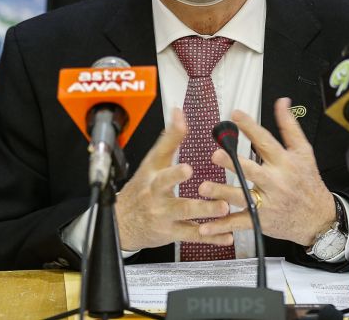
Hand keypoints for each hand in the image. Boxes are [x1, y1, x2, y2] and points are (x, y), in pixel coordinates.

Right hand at [115, 108, 232, 250]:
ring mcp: (162, 213)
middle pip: (164, 183)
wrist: (122, 223)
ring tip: (222, 207)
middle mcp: (155, 191)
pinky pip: (192, 235)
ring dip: (204, 210)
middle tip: (189, 170)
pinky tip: (226, 236)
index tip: (180, 123)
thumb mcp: (152, 163)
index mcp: (152, 172)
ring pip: (183, 211)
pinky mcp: (170, 232)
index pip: (159, 152)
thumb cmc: (141, 189)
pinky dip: (211, 237)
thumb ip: (170, 139)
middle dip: (175, 176)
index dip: (170, 138)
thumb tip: (178, 112)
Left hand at [197, 97, 335, 246]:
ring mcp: (267, 203)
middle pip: (253, 171)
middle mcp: (276, 182)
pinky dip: (222, 226)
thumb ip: (289, 126)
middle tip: (216, 154)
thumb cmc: (308, 182)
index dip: (250, 127)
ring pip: (242, 198)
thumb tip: (282, 102)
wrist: (319, 218)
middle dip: (234, 164)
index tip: (235, 114)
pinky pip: (239, 223)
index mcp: (285, 163)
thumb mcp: (303, 152)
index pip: (266, 142)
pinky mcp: (261, 221)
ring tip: (203, 188)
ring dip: (222, 193)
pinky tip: (205, 227)